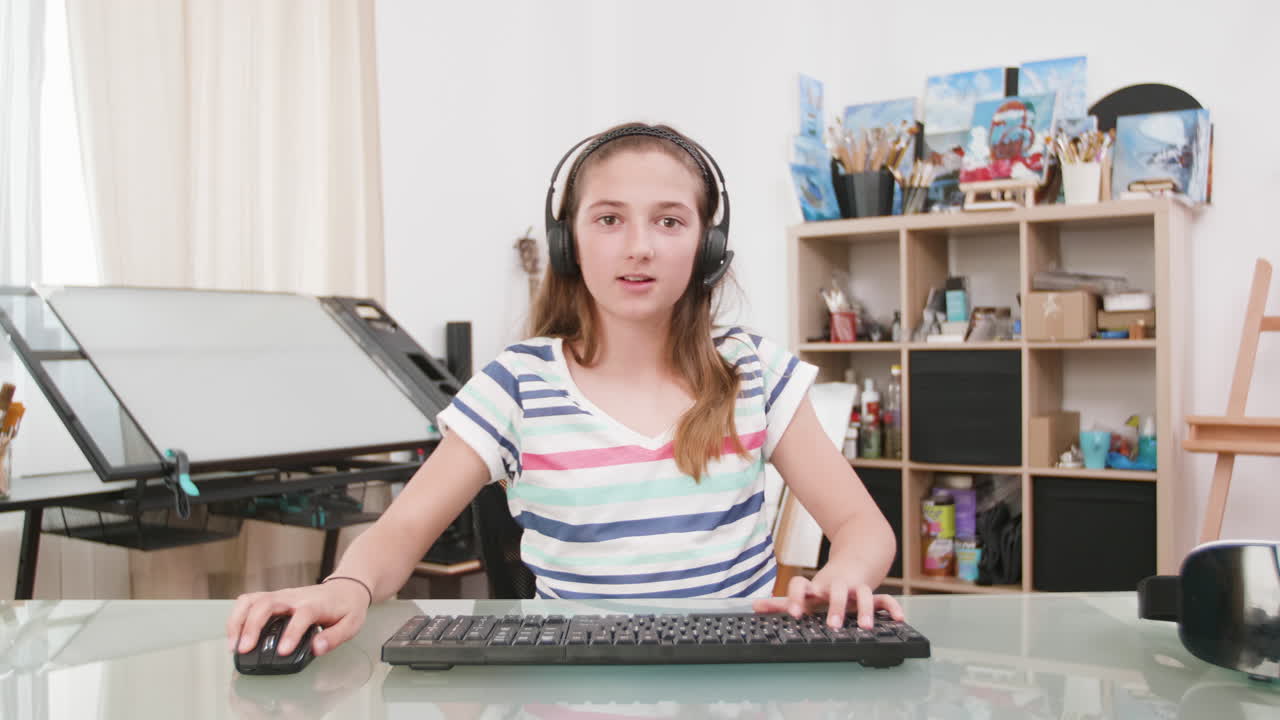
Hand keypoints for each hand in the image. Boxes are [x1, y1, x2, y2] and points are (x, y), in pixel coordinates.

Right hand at [226, 579, 369, 658]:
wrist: (346, 587)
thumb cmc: (347, 607)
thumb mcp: (351, 624)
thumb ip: (335, 637)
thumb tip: (317, 649)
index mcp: (315, 604)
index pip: (301, 615)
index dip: (291, 633)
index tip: (282, 652)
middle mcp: (294, 597)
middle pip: (267, 604)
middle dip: (252, 627)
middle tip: (244, 650)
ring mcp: (281, 596)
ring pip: (252, 601)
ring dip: (238, 621)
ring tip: (233, 645)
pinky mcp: (273, 598)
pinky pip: (248, 602)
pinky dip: (237, 617)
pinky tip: (235, 635)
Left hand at [752, 569, 903, 630]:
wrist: (856, 557)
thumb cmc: (826, 584)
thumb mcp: (806, 592)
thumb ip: (782, 602)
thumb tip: (754, 606)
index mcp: (816, 587)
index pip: (801, 586)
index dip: (795, 597)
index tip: (793, 613)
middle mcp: (835, 586)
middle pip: (835, 590)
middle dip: (835, 606)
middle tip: (833, 624)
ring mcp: (855, 588)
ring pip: (863, 593)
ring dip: (865, 609)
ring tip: (866, 626)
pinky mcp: (872, 592)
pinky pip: (886, 598)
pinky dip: (893, 607)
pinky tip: (898, 619)